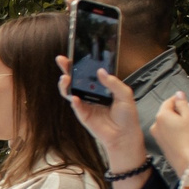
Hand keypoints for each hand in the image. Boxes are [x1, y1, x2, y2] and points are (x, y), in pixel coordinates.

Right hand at [59, 57, 148, 175]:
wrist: (124, 134)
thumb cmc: (127, 115)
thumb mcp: (125, 94)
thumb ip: (113, 82)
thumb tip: (100, 71)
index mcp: (100, 87)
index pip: (88, 72)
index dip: (80, 63)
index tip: (74, 54)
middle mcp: (90, 94)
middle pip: (75, 79)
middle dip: (66, 69)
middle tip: (61, 60)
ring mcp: (85, 104)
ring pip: (70, 92)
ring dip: (66, 84)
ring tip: (65, 79)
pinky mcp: (83, 115)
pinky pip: (76, 106)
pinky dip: (74, 101)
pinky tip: (75, 98)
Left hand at [148, 91, 188, 170]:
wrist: (187, 162)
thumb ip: (183, 104)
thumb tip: (178, 94)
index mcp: (161, 116)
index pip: (168, 102)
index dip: (178, 100)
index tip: (187, 101)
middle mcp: (155, 125)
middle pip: (166, 113)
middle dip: (177, 111)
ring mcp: (157, 136)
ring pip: (166, 123)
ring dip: (176, 122)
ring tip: (188, 125)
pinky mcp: (161, 145)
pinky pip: (167, 133)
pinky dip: (174, 131)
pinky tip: (184, 135)